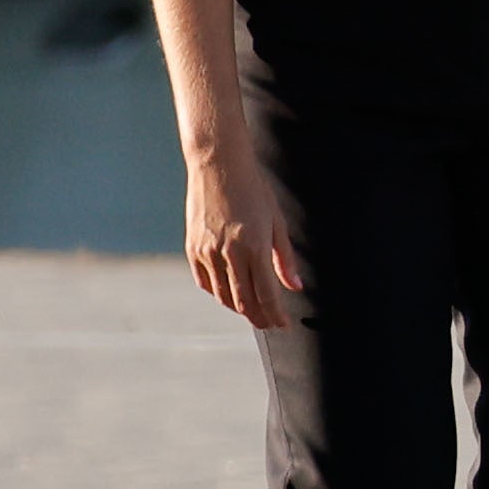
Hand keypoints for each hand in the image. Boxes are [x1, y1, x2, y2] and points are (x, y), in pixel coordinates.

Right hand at [187, 148, 303, 329]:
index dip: (276, 314)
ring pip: (223, 296)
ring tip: (251, 310)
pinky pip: (205, 282)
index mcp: (255, 246)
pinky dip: (218, 293)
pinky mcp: (193, 248)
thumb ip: (285, 258)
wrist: (218, 164)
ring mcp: (208, 252)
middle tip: (269, 323)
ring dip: (239, 308)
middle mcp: (230, 253)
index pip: (267, 294)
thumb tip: (295, 287)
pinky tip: (229, 293)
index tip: (283, 324)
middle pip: (244, 301)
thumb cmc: (253, 189)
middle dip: (259, 317)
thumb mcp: (276, 221)